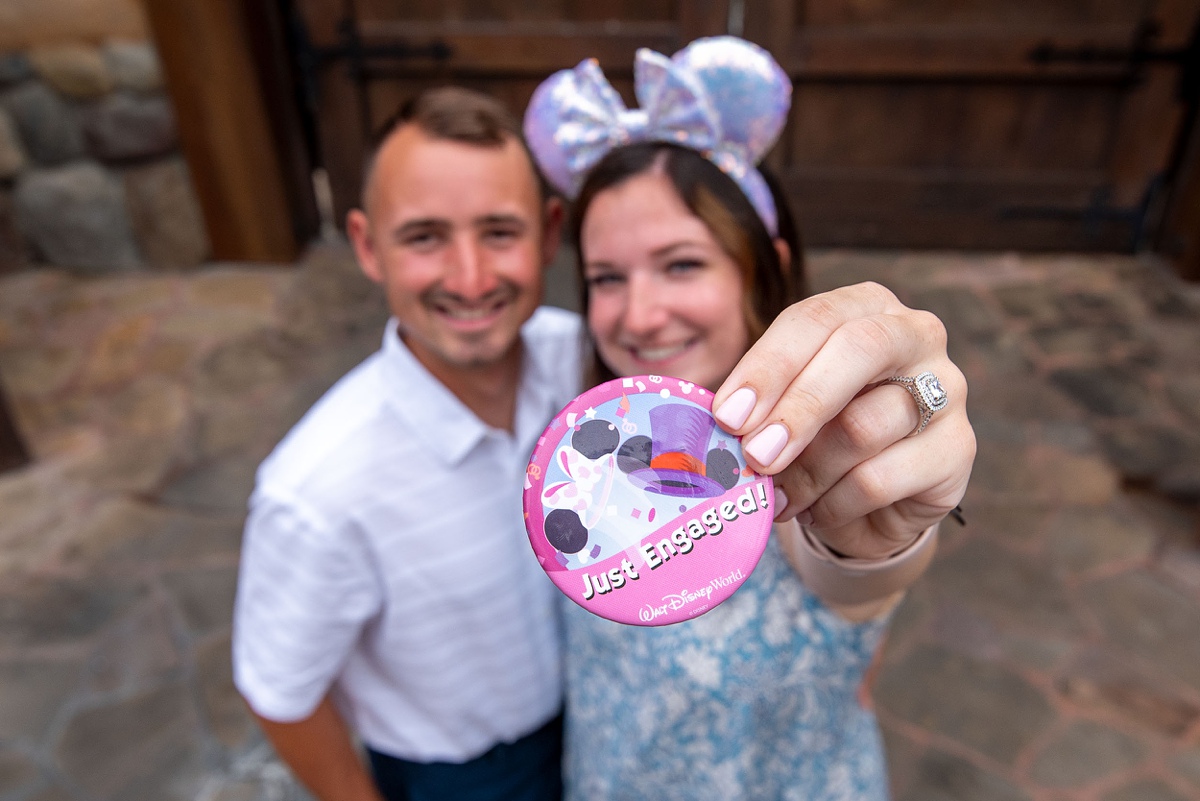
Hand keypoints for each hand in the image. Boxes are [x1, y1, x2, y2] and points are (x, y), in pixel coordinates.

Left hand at [713, 282, 975, 559]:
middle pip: (857, 351)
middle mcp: (914, 334)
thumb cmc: (817, 435)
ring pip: (864, 425)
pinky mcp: (959, 449)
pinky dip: (834, 503)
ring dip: (807, 471)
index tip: (728, 415)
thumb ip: (758, 405)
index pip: (814, 318)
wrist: (868, 502)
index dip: (768, 365)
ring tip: (779, 496)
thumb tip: (722, 424)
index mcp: (864, 306)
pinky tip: (816, 512)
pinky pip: (880, 478)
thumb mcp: (781, 408)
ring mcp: (947, 389)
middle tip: (754, 455)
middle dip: (796, 407)